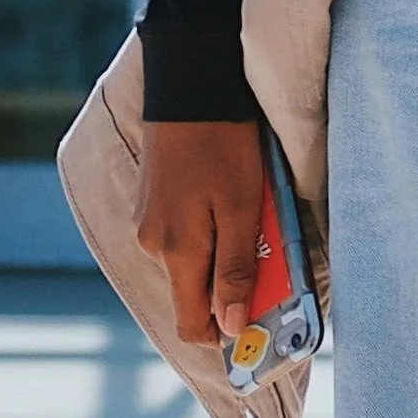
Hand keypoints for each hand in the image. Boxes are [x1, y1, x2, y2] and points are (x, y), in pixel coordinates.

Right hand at [134, 116, 265, 348]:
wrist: (190, 85)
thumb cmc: (223, 145)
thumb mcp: (243, 209)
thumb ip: (235, 270)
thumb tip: (229, 327)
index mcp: (175, 253)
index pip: (190, 323)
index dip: (224, 332)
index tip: (258, 323)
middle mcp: (153, 245)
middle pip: (194, 292)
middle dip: (231, 284)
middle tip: (268, 252)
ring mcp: (148, 223)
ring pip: (191, 262)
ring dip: (223, 252)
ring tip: (251, 215)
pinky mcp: (151, 203)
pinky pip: (183, 236)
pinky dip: (209, 231)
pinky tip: (227, 200)